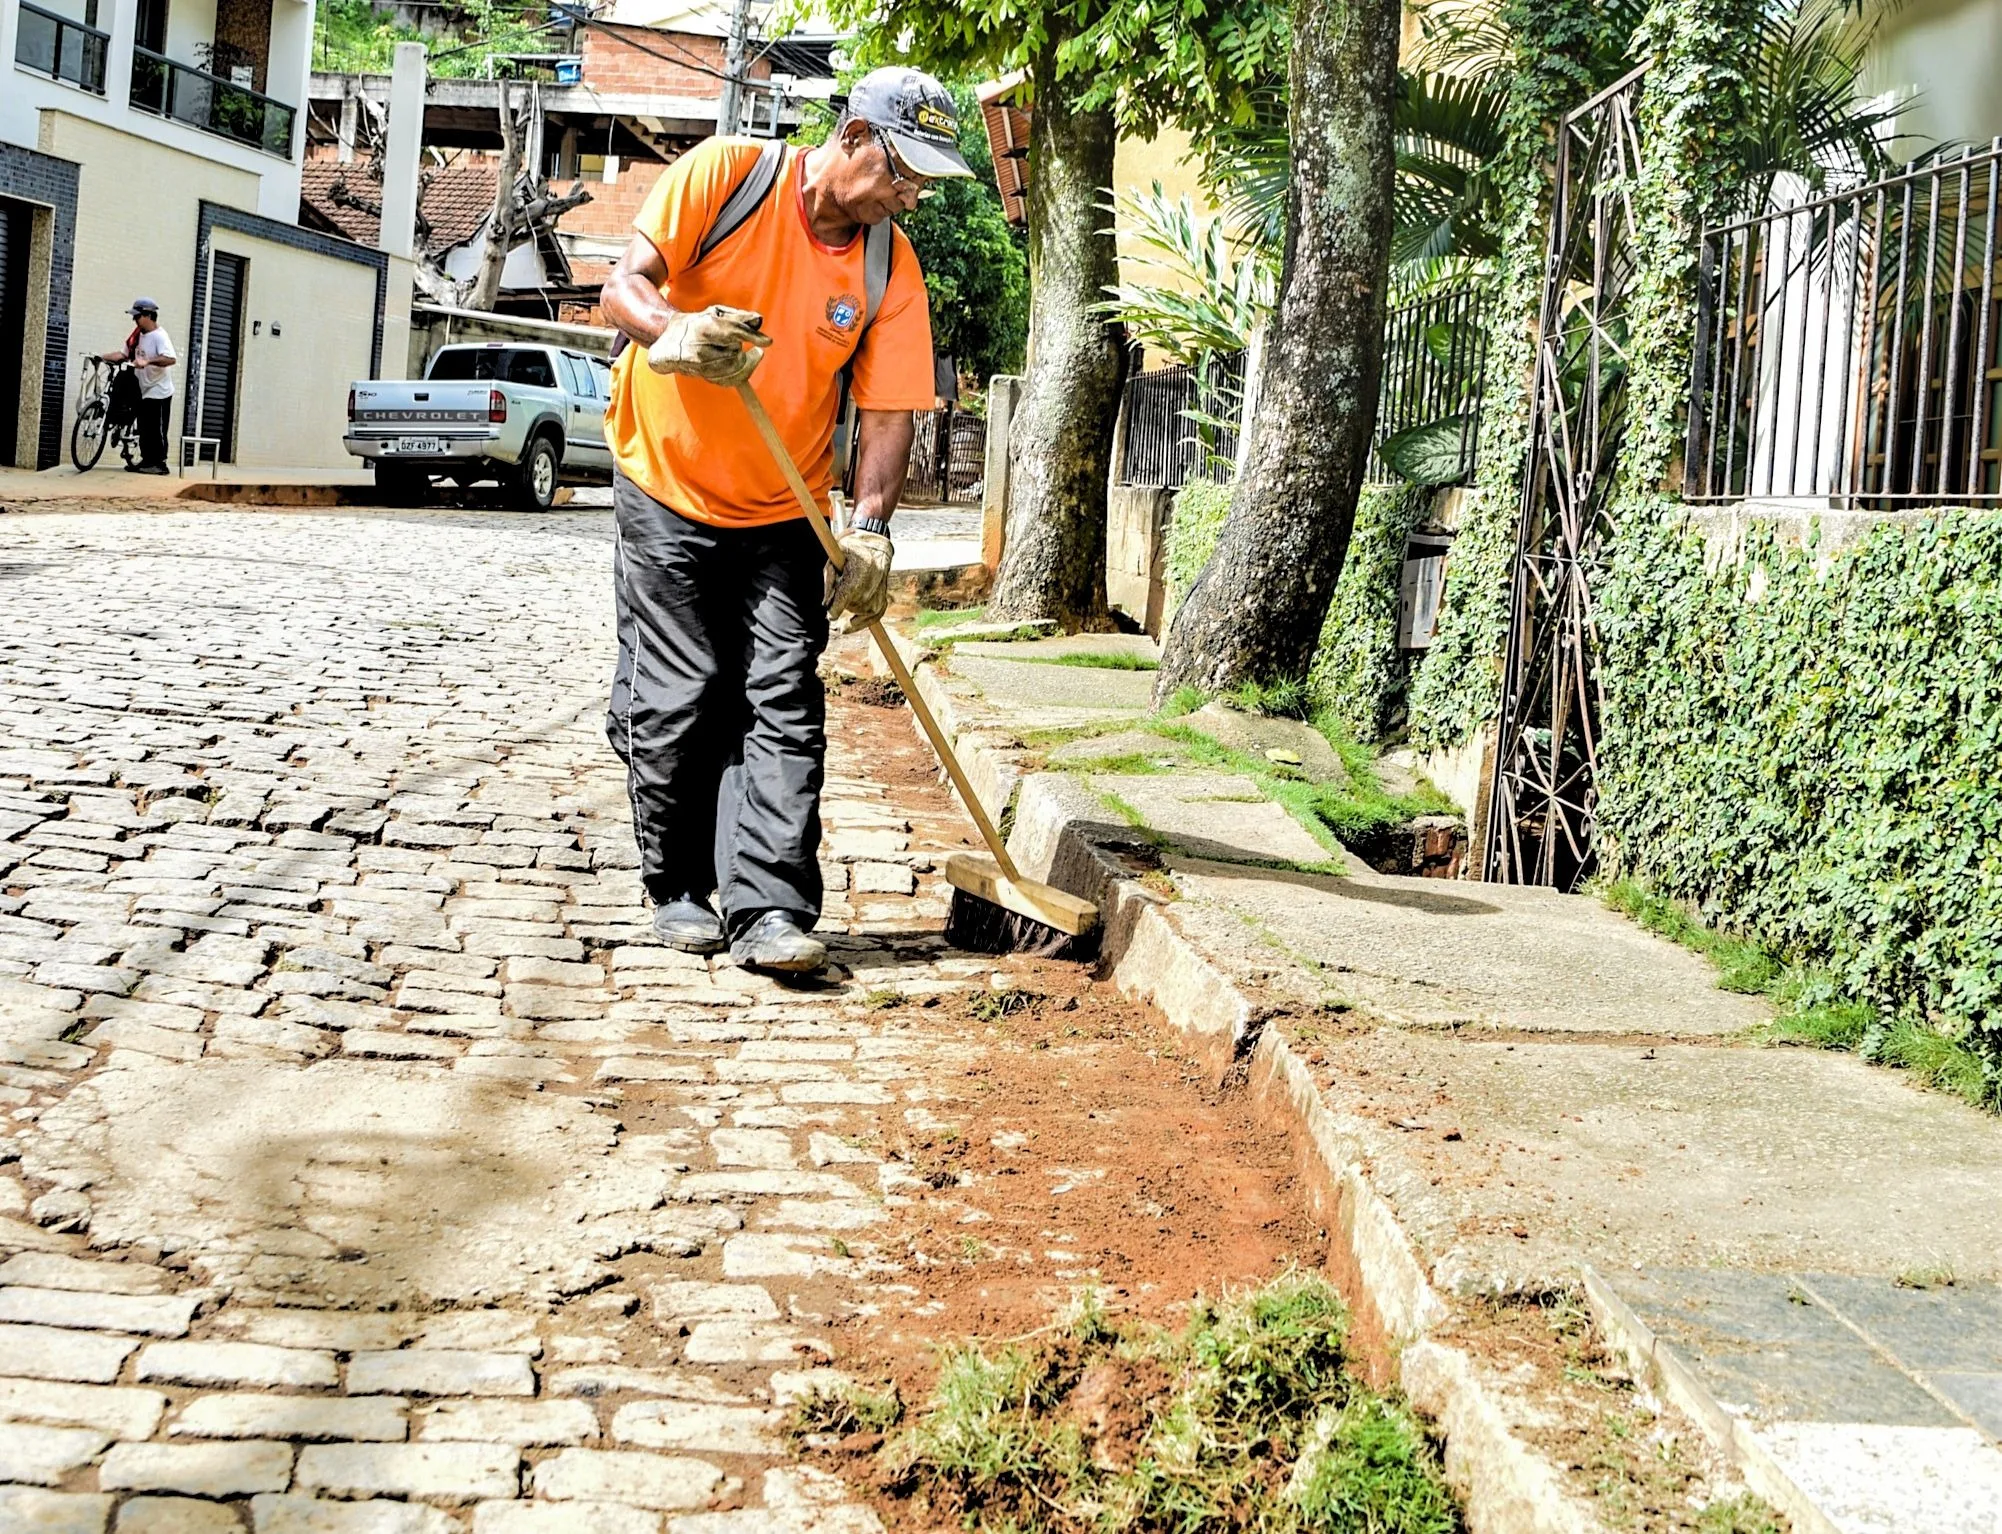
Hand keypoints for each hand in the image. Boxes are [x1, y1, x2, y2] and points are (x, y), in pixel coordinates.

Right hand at [646, 305, 770, 384]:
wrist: (669, 342)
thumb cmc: (697, 324)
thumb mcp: (716, 313)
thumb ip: (738, 316)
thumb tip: (759, 321)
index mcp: (703, 326)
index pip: (732, 331)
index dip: (751, 337)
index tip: (767, 342)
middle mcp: (699, 347)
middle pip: (735, 351)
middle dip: (741, 347)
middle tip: (740, 344)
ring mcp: (699, 364)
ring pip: (734, 367)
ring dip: (740, 360)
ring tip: (734, 352)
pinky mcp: (701, 376)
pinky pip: (729, 380)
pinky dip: (738, 373)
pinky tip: (738, 365)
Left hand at [826, 529, 892, 630]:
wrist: (876, 546)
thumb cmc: (852, 550)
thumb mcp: (834, 558)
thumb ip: (828, 580)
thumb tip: (825, 604)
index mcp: (854, 580)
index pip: (839, 606)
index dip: (833, 611)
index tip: (830, 613)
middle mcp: (868, 591)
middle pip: (848, 608)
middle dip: (841, 602)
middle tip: (842, 586)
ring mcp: (877, 598)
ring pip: (858, 613)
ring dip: (851, 607)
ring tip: (851, 589)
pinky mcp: (883, 601)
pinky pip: (872, 619)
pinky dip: (861, 621)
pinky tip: (851, 624)